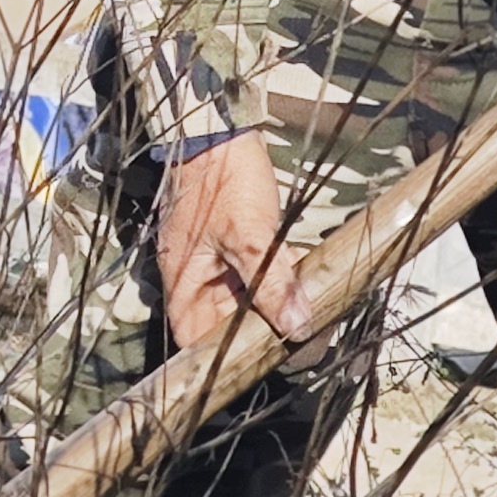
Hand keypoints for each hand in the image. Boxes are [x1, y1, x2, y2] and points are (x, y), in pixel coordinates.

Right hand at [155, 134, 316, 350]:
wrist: (221, 134)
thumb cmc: (222, 181)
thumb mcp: (248, 235)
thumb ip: (271, 283)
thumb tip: (298, 328)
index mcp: (184, 284)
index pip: (197, 341)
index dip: (225, 360)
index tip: (265, 363)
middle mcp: (198, 282)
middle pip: (229, 328)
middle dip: (265, 334)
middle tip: (306, 336)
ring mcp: (218, 267)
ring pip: (250, 306)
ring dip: (279, 309)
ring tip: (312, 310)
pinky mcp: (239, 252)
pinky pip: (261, 282)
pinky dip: (282, 284)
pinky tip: (304, 277)